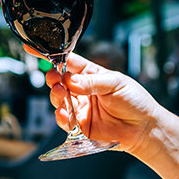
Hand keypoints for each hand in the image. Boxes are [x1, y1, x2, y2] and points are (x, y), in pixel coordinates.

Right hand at [26, 47, 162, 155]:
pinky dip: (61, 117)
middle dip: (53, 78)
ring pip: (58, 100)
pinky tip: (64, 113)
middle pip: (59, 81)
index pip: (67, 61)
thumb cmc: (135, 101)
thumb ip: (92, 82)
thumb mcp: (116, 84)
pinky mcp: (79, 126)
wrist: (144, 129)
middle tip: (55, 79)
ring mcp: (80, 108)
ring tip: (61, 94)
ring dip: (56, 96)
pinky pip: (64, 121)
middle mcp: (82, 90)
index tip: (34, 49)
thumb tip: (71, 80)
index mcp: (90, 74)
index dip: (52, 55)